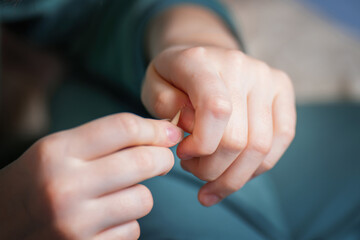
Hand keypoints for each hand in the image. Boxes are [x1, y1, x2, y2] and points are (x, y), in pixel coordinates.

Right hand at [0, 113, 181, 238]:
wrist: (2, 226)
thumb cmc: (37, 181)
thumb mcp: (58, 150)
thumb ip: (103, 139)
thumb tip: (158, 132)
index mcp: (57, 152)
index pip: (123, 128)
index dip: (154, 129)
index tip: (168, 132)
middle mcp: (66, 187)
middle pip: (143, 162)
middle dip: (163, 158)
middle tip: (161, 159)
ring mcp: (76, 224)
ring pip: (143, 199)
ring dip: (140, 194)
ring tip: (119, 194)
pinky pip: (132, 230)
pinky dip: (127, 222)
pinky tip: (106, 219)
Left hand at [142, 45, 295, 205]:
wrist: (203, 57)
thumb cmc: (174, 79)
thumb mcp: (152, 87)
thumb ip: (163, 104)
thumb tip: (192, 126)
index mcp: (199, 60)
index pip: (216, 109)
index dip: (202, 144)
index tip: (183, 154)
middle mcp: (239, 64)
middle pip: (238, 138)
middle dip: (212, 170)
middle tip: (193, 169)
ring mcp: (265, 76)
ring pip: (262, 146)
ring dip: (234, 176)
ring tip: (211, 175)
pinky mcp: (282, 88)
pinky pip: (282, 138)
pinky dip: (257, 166)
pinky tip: (235, 172)